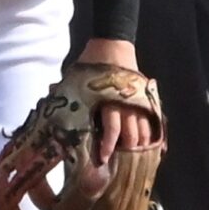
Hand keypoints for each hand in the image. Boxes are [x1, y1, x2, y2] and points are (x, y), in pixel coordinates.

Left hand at [75, 38, 156, 164]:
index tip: (104, 159)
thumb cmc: (91, 64)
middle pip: (131, 135)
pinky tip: (158, 149)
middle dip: (127, 152)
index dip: (108, 147)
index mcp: (107, 101)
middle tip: (121, 164)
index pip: (111, 130)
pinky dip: (156, 135)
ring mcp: (138, 102)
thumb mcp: (76, 79)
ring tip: (136, 159)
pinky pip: (154, 121)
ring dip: (141, 147)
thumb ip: (66, 95)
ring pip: (144, 130)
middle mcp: (125, 104)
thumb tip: (50, 101)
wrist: (113, 44)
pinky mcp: (146, 99)